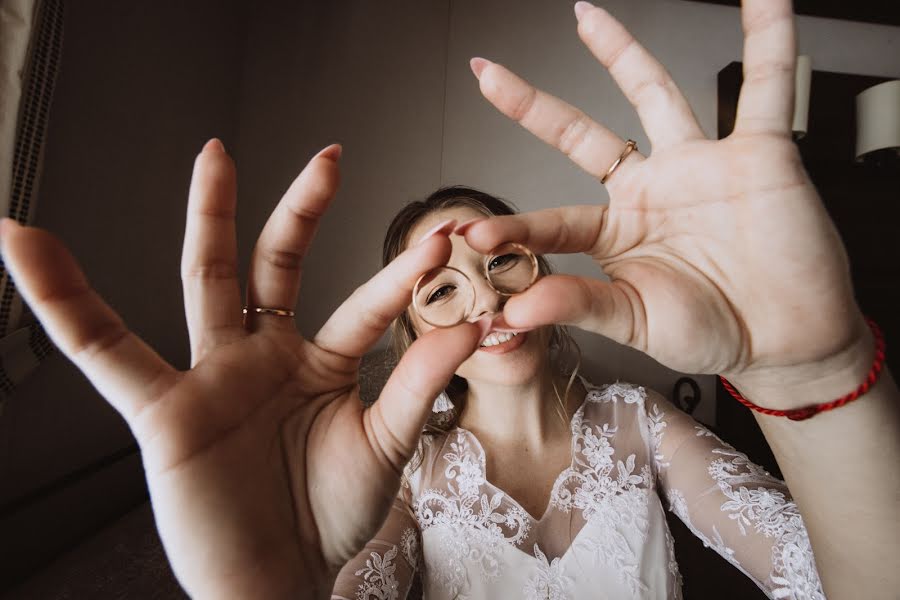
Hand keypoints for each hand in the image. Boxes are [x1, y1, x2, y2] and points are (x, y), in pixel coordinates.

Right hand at [0, 141, 483, 597]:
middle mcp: (262, 357)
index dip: (397, 276)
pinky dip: (61, 300)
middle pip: (277, 265)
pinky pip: (103, 350)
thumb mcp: (384, 443)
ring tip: (213, 157)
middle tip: (331, 157)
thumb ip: (416, 383)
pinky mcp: (161, 410)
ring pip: (206, 280)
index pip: (361, 304)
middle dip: (303, 211)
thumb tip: (468, 326)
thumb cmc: (329, 515)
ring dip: (207, 217)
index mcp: (316, 365)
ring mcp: (211, 376)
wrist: (278, 583)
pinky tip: (24, 244)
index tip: (439, 240)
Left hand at [463, 0, 869, 399]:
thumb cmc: (714, 334)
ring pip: (653, 94)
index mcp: (618, 232)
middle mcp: (652, 189)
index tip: (477, 235)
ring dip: (621, 51)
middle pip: (582, 133)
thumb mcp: (637, 321)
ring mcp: (699, 166)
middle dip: (533, 104)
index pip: (555, 218)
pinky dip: (769, 38)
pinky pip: (766, 86)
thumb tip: (517, 308)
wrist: (787, 341)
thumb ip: (581, 305)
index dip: (516, 227)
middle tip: (487, 74)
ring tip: (585, 15)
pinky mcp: (759, 154)